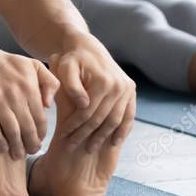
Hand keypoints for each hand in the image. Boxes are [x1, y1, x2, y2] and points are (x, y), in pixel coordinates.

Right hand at [0, 42, 59, 159]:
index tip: (39, 141)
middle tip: (31, 152)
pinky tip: (2, 147)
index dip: (41, 133)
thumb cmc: (8, 63)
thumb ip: (49, 82)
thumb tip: (48, 105)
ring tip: (18, 154)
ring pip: (11, 131)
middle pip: (27, 128)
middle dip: (31, 144)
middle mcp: (15, 94)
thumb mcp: (33, 66)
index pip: (40, 118)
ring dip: (16, 146)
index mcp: (29, 86)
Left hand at [50, 33, 135, 151]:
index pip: (87, 112)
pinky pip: (129, 115)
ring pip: (115, 120)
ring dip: (103, 137)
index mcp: (103, 81)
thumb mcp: (65, 68)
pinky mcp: (131, 91)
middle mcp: (119, 85)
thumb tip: (84, 104)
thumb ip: (71, 86)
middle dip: (86, 135)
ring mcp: (127, 89)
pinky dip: (123, 130)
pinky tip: (113, 142)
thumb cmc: (71, 60)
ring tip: (90, 148)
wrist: (88, 47)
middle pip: (101, 118)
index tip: (63, 136)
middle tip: (72, 147)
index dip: (74, 126)